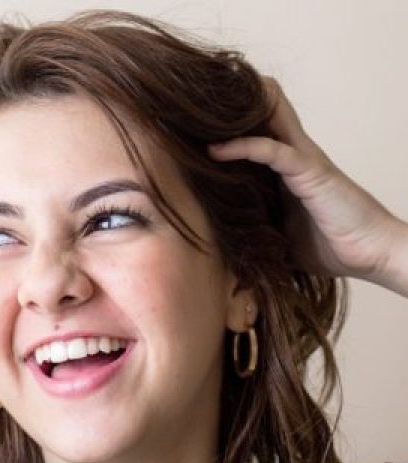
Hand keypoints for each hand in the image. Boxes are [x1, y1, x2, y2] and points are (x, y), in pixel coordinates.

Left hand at [208, 77, 404, 285]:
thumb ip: (259, 232)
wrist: (372, 254)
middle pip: (263, 113)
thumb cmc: (332, 246)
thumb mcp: (282, 239)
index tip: (193, 127)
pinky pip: (271, 151)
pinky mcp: (309, 171)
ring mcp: (303, 160)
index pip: (258, 132)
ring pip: (268, 119)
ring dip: (232, 117)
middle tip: (192, 109)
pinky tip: (215, 150)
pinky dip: (242, 147)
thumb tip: (227, 250)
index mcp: (287, 170)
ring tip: (196, 115)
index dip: (229, 124)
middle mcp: (295, 156)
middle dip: (229, 107)